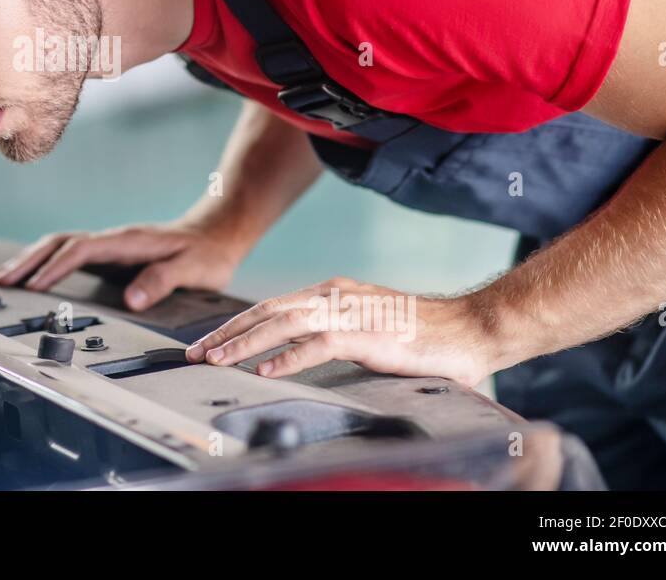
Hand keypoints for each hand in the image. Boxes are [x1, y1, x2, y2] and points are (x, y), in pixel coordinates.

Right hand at [0, 220, 247, 311]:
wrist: (216, 234)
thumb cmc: (205, 254)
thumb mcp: (192, 270)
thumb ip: (162, 282)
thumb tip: (130, 300)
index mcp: (127, 242)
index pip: (81, 250)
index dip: (56, 268)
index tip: (35, 286)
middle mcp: (113, 240)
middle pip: (60, 243)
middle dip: (29, 260)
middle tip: (1, 280)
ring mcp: (109, 246)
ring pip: (60, 246)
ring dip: (32, 259)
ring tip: (5, 278)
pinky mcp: (110, 255)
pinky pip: (70, 254)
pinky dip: (46, 262)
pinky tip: (33, 275)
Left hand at [185, 277, 496, 386]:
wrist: (471, 329)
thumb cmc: (422, 334)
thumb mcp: (366, 328)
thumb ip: (332, 334)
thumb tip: (296, 352)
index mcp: (332, 293)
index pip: (272, 306)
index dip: (236, 324)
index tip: (208, 343)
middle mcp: (334, 296)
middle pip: (266, 311)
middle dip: (226, 333)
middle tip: (194, 353)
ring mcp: (349, 312)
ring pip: (282, 324)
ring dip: (244, 344)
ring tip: (215, 361)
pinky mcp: (366, 334)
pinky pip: (316, 345)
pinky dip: (286, 359)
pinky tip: (264, 371)